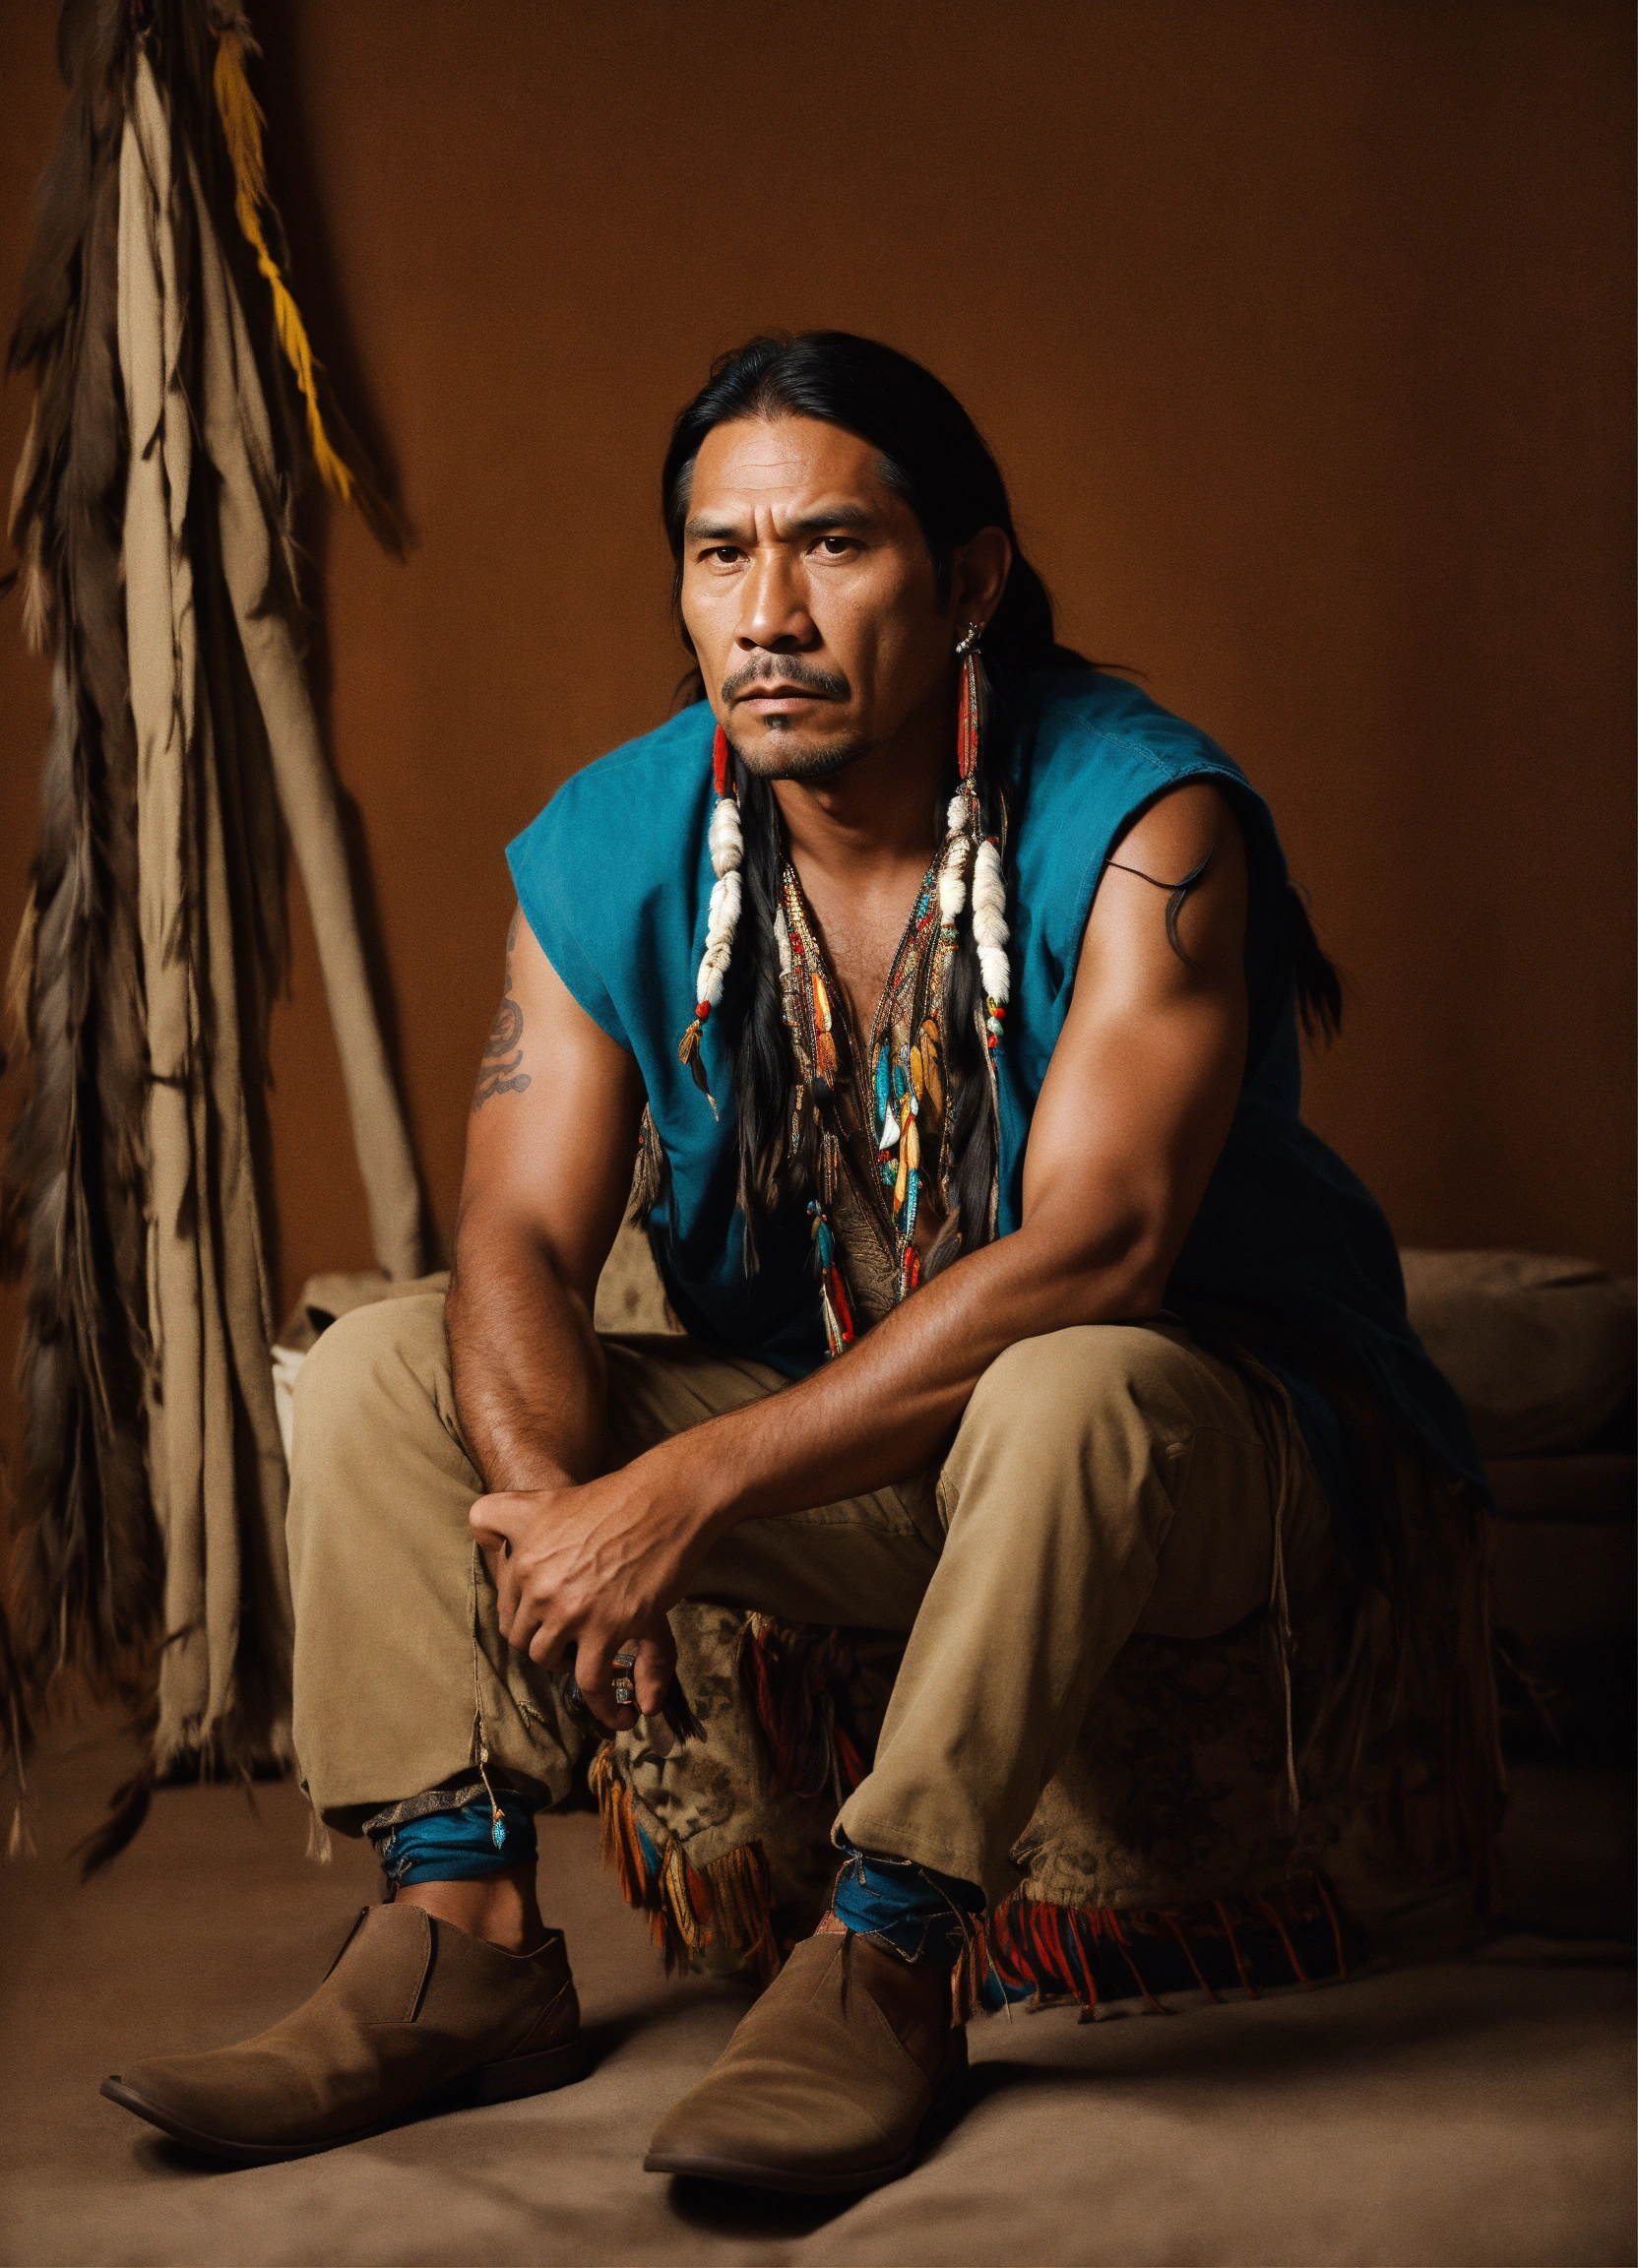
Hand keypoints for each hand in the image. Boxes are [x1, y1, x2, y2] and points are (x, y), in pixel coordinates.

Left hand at [468, 1460, 706, 1729]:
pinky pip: (593, 1681)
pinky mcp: (608, 1626)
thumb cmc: (608, 1501)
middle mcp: (539, 1585)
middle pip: (524, 1638)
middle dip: (546, 1641)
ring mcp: (572, 1609)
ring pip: (550, 1660)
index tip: (549, 1617)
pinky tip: (618, 1713)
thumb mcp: (541, 1500)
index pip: (507, 1608)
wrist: (664, 1500)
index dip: (527, 1616)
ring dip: (566, 1666)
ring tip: (587, 1661)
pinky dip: (604, 1704)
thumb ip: (498, 1519)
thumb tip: (477, 1539)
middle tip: (572, 1637)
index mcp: (521, 1557)